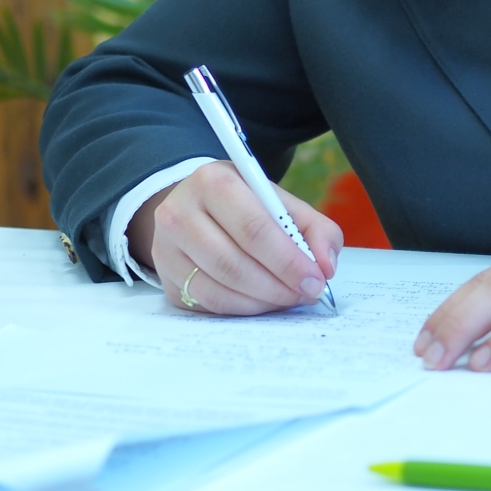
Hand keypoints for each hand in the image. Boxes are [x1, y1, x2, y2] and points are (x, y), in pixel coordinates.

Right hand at [130, 162, 342, 315]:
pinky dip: (243, 309)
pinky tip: (262, 301)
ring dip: (262, 301)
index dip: (288, 261)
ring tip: (287, 297)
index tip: (315, 280)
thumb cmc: (246, 206)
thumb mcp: (282, 203)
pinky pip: (208, 304)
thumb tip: (325, 266)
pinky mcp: (165, 277)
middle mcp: (179, 213)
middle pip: (232, 263)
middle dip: (278, 286)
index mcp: (212, 182)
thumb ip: (315, 229)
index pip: (253, 229)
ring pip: (219, 289)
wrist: (197, 207)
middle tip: (305, 294)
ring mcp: (166, 248)